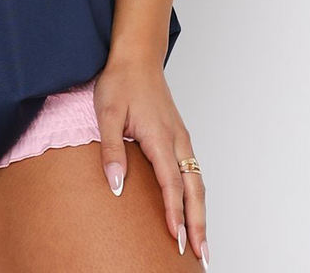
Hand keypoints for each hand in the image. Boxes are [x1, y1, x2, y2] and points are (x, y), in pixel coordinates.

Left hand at [93, 55, 208, 268]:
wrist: (137, 57)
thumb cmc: (121, 82)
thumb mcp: (107, 112)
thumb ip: (112, 149)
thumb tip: (116, 186)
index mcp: (160, 137)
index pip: (171, 184)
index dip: (175, 213)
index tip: (177, 239)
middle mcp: (177, 140)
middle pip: (194, 189)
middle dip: (198, 224)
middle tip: (201, 255)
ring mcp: (181, 138)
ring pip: (198, 182)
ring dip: (201, 213)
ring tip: (201, 243)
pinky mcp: (179, 136)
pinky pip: (193, 172)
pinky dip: (197, 195)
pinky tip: (193, 209)